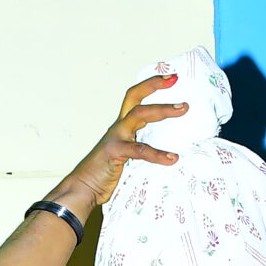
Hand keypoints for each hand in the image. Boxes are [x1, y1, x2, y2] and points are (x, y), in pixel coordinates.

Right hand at [63, 75, 188, 211]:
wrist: (84, 189)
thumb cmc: (106, 175)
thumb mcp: (128, 157)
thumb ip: (144, 150)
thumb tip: (174, 154)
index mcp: (122, 127)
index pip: (134, 97)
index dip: (151, 84)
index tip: (172, 77)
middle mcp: (118, 128)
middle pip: (134, 97)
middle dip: (154, 85)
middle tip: (175, 80)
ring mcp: (115, 138)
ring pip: (138, 115)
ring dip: (162, 110)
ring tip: (182, 109)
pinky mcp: (115, 153)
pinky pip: (139, 150)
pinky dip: (157, 154)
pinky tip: (172, 158)